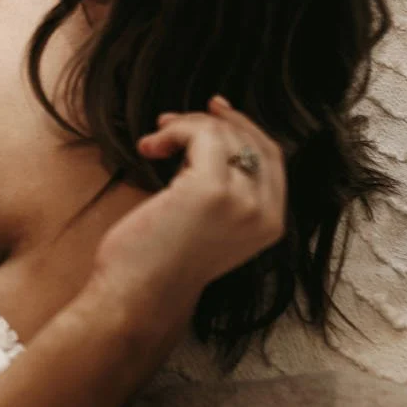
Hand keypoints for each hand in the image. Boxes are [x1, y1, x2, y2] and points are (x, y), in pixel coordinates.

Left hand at [92, 96, 287, 309]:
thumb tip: (210, 139)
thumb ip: (223, 193)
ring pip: (225, 134)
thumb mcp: (206, 226)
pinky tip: (149, 147)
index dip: (244, 127)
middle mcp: (265, 212)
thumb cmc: (156, 262)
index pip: (270, 157)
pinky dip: (175, 130)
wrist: (136, 296)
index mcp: (270, 223)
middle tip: (167, 122)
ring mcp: (243, 201)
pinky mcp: (211, 190)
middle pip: (251, 140)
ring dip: (184, 127)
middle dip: (210, 122)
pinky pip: (202, 135)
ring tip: (152, 144)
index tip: (212, 110)